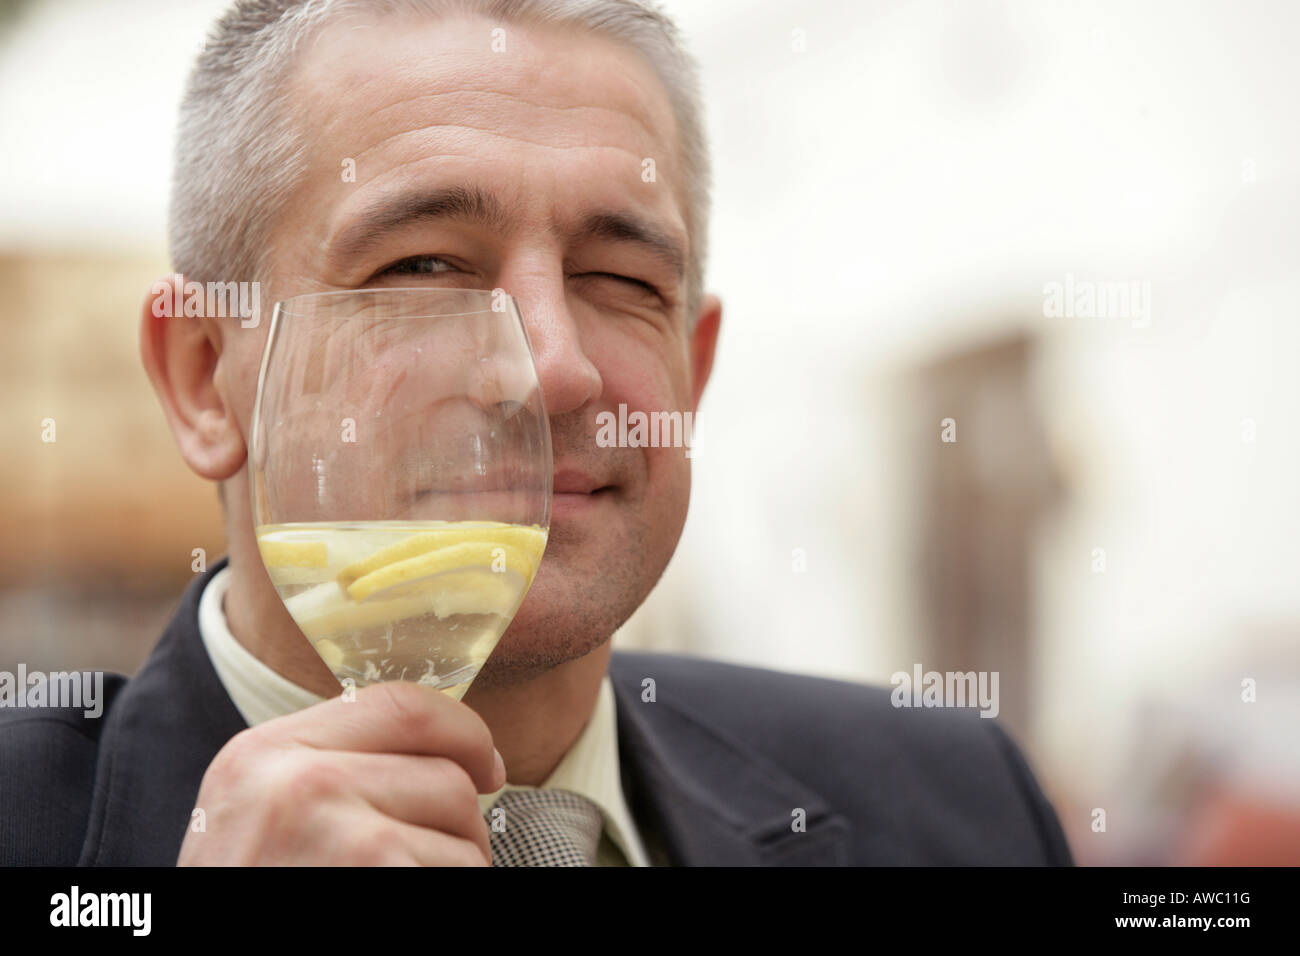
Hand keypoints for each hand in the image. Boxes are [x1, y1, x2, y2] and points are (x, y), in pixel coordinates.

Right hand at [178, 681, 504, 864]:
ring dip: (456, 874)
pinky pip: (463, 880)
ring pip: (467, 841)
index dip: (463, 731)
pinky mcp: (379, 879)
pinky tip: (401, 911)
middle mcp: (301, 785)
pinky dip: (447, 895)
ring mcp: (343, 839)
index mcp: (264, 755)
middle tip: (424, 864)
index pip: (400, 705)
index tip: (485, 763)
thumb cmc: (243, 891)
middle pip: (447, 778)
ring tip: (397, 891)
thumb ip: (325, 768)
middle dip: (460, 825)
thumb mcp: (255, 816)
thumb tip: (445, 754)